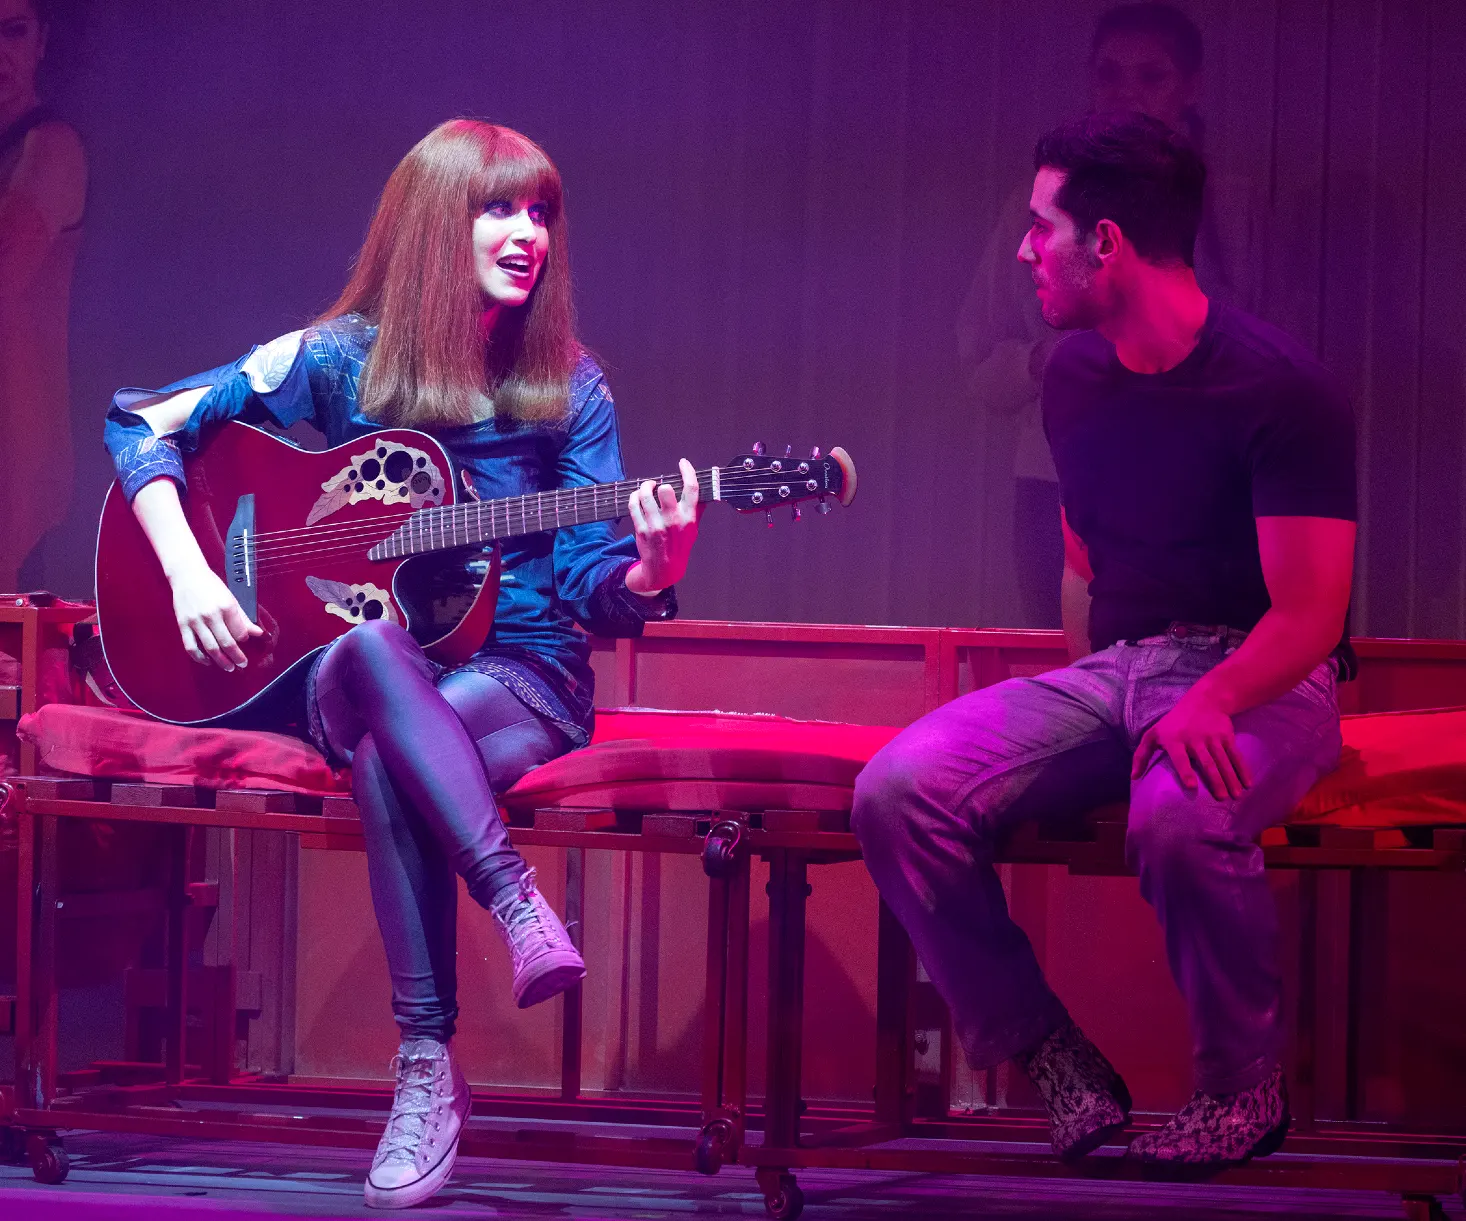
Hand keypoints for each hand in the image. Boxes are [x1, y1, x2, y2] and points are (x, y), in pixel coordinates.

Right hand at [169, 562, 263, 670]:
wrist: (187, 575)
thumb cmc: (210, 585)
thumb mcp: (231, 598)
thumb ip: (243, 618)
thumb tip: (258, 633)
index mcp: (226, 607)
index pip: (240, 632)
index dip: (244, 640)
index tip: (246, 642)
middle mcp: (211, 615)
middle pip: (227, 643)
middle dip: (237, 657)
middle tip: (242, 664)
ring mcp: (196, 621)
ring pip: (210, 648)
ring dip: (221, 661)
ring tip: (229, 667)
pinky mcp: (183, 625)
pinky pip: (191, 646)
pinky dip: (199, 657)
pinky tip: (207, 661)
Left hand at [626, 459, 701, 594]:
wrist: (665, 569)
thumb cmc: (680, 546)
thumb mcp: (693, 529)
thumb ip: (697, 509)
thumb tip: (707, 491)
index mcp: (689, 518)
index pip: (691, 488)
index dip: (687, 471)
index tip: (683, 463)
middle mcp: (673, 520)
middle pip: (666, 489)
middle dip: (661, 484)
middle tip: (657, 486)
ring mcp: (656, 525)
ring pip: (645, 495)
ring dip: (644, 487)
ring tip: (646, 488)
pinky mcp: (642, 529)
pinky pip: (633, 506)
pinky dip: (633, 497)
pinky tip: (637, 496)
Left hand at [1132, 686, 1251, 799]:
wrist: (1204, 700)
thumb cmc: (1174, 723)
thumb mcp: (1154, 734)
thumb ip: (1142, 755)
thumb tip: (1134, 777)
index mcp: (1175, 740)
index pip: (1180, 757)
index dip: (1186, 771)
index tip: (1192, 786)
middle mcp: (1195, 739)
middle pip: (1207, 762)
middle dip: (1215, 780)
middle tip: (1221, 798)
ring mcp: (1213, 737)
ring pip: (1223, 761)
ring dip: (1230, 779)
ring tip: (1235, 795)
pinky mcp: (1227, 736)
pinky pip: (1235, 755)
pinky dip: (1242, 769)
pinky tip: (1248, 783)